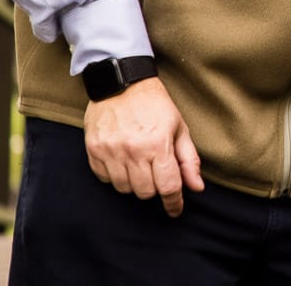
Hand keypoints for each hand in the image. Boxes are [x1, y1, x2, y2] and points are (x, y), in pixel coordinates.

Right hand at [83, 77, 203, 216]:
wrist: (121, 81)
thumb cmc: (155, 104)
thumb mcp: (179, 127)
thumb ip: (188, 159)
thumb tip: (197, 187)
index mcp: (158, 144)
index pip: (168, 187)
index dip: (174, 203)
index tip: (175, 209)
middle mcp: (133, 150)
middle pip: (145, 192)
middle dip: (155, 188)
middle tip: (156, 172)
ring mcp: (111, 151)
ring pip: (125, 189)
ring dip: (135, 183)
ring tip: (139, 164)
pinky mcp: (94, 151)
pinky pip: (105, 179)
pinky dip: (116, 176)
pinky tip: (122, 160)